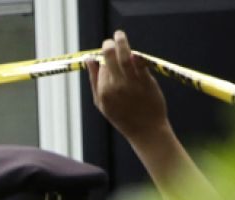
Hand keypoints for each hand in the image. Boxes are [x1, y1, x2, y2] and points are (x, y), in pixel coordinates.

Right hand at [87, 30, 168, 144]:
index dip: (103, 58)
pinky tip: (134, 51)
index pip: (101, 66)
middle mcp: (115, 85)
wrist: (146, 129)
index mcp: (103, 91)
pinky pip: (140, 63)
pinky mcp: (146, 80)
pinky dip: (137, 55)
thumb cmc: (122, 117)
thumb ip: (94, 81)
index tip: (107, 53)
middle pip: (109, 57)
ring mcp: (131, 82)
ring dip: (121, 42)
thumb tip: (89, 60)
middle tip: (110, 40)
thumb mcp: (101, 103)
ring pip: (124, 56)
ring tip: (119, 34)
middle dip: (108, 46)